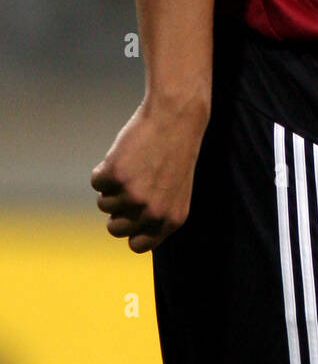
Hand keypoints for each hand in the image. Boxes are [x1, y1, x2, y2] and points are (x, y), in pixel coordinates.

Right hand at [90, 94, 207, 252]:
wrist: (176, 117)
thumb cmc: (175, 152)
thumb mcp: (176, 190)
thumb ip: (157, 214)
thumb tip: (130, 234)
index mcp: (171, 220)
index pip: (137, 245)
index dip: (130, 230)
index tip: (130, 214)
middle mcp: (152, 213)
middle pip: (115, 229)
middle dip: (116, 209)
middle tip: (130, 184)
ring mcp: (132, 196)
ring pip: (104, 204)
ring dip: (112, 185)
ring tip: (134, 163)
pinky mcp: (115, 176)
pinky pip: (97, 181)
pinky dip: (104, 168)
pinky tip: (125, 153)